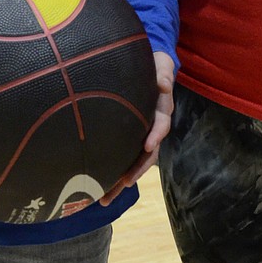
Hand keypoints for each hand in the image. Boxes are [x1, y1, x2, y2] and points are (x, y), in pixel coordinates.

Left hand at [99, 51, 174, 204]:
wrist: (148, 65)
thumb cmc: (155, 64)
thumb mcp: (162, 64)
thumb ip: (164, 73)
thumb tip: (164, 83)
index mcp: (161, 110)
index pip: (161, 125)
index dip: (156, 135)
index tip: (147, 146)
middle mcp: (152, 127)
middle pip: (148, 154)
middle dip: (136, 170)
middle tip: (123, 183)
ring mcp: (140, 134)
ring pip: (134, 162)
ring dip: (121, 180)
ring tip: (104, 198)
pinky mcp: (128, 136)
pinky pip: (123, 157)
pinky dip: (113, 173)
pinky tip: (97, 188)